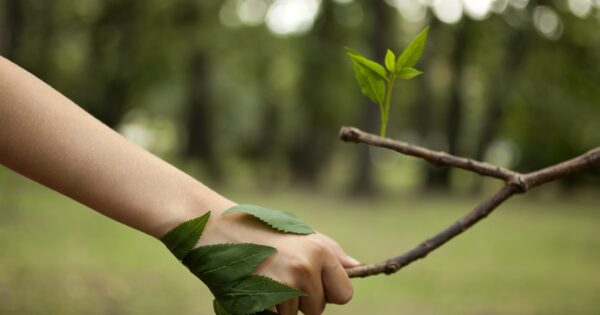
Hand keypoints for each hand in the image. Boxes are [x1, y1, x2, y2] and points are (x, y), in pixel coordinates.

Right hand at [199, 206, 359, 314]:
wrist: (215, 227)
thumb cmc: (259, 230)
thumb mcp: (298, 234)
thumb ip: (329, 253)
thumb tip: (357, 268)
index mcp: (319, 251)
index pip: (344, 294)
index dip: (327, 292)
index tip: (310, 282)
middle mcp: (305, 268)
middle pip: (318, 310)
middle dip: (302, 300)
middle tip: (278, 274)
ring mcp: (283, 286)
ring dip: (281, 305)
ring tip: (263, 276)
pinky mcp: (261, 301)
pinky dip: (265, 310)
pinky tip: (253, 286)